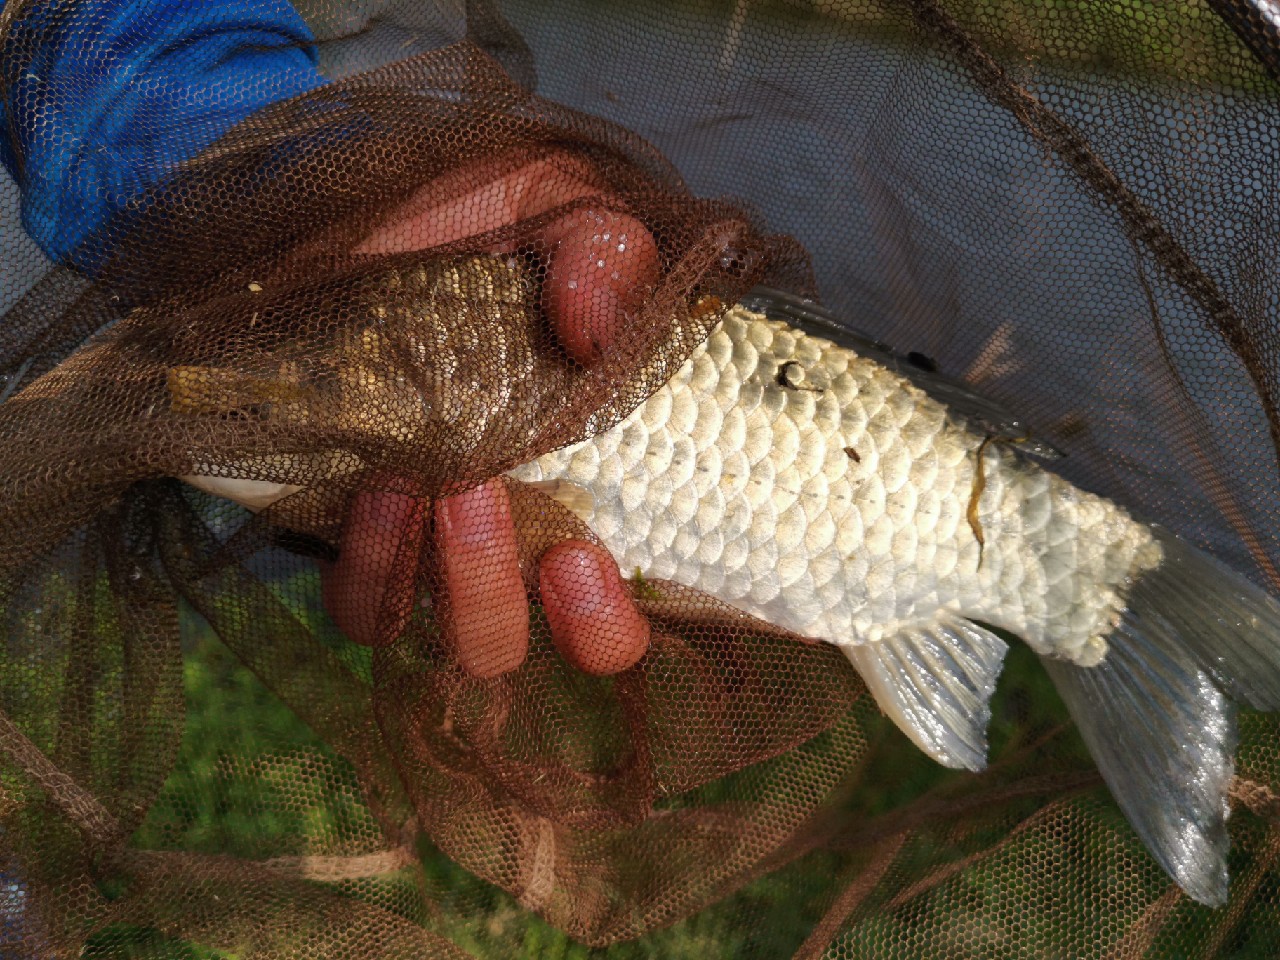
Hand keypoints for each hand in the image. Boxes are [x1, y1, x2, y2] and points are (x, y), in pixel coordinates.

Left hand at [322, 153, 656, 676]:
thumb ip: (607, 257)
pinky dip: (365, 557)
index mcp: (585, 487)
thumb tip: (601, 333)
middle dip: (496, 598)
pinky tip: (372, 477)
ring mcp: (420, 537)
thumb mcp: (566, 209)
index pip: (612, 616)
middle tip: (485, 496)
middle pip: (503, 644)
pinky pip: (355, 596)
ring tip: (434, 481)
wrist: (370, 198)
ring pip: (425, 632)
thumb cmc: (488, 214)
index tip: (585, 557)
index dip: (604, 626)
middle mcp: (508, 534)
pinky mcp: (343, 523)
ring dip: (436, 579)